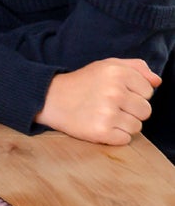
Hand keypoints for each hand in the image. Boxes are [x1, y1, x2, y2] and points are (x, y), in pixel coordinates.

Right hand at [36, 58, 158, 145]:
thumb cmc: (82, 82)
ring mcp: (107, 113)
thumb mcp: (107, 65)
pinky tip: (101, 126)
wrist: (49, 99)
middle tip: (110, 106)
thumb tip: (157, 82)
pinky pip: (125, 139)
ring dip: (123, 124)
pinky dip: (115, 136)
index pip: (148, 91)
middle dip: (131, 110)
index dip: (134, 94)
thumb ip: (136, 67)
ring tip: (104, 116)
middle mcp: (114, 92)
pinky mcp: (100, 132)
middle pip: (146, 111)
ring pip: (137, 127)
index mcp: (118, 72)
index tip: (116, 93)